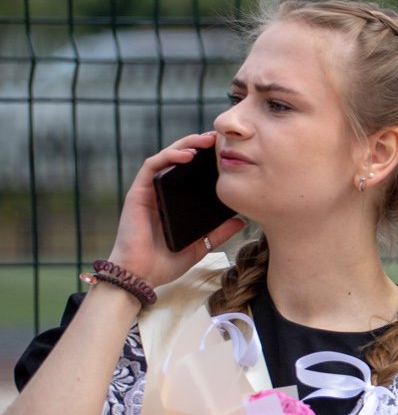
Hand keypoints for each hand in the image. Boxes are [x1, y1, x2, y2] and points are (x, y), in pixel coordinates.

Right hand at [107, 132, 245, 288]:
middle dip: (199, 146)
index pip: (191, 175)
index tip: (227, 152)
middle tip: (220, 139)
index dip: (207, 161)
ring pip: (167, 158)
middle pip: (180, 161)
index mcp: (175, 203)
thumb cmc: (166, 262)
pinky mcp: (138, 192)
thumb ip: (219, 233)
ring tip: (206, 140)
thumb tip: (242, 221)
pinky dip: (169, 156)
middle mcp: (162, 193)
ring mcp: (149, 191)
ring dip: (186, 145)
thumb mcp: (201, 245)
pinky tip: (187, 154)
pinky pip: (152, 167)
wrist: (141, 275)